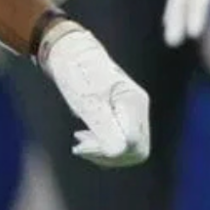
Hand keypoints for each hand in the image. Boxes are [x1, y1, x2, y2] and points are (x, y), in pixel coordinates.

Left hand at [39, 20, 149, 166]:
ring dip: (104, 152)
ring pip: (129, 149)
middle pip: (136, 150)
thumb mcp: (87, 103)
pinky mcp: (123, 115)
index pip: (132, 143)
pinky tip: (84, 139)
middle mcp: (138, 108)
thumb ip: (104, 128)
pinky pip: (121, 141)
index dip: (108, 151)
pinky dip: (103, 146)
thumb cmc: (77, 74)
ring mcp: (132, 112)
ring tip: (79, 142)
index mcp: (134, 103)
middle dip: (107, 155)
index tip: (79, 141)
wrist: (70, 54)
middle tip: (79, 147)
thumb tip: (118, 153)